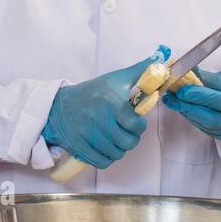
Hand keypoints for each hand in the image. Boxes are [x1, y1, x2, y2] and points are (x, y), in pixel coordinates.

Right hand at [42, 55, 157, 168]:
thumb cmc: (91, 92)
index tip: (136, 122)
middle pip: (128, 143)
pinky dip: (107, 158)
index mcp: (111, 103)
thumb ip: (140, 71)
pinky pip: (102, 162)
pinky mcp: (80, 147)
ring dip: (119, 148)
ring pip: (117, 154)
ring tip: (116, 138)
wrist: (59, 106)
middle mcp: (100, 120)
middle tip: (126, 131)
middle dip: (131, 138)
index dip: (139, 126)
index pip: (135, 125)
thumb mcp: (115, 79)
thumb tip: (162, 59)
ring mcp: (88, 135)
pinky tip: (106, 147)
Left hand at [161, 68, 220, 140]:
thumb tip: (185, 70)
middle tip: (171, 96)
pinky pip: (204, 128)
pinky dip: (192, 117)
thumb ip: (206, 78)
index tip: (181, 89)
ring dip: (186, 112)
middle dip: (187, 106)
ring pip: (204, 124)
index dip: (198, 96)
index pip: (218, 101)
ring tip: (172, 100)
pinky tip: (183, 108)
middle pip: (209, 117)